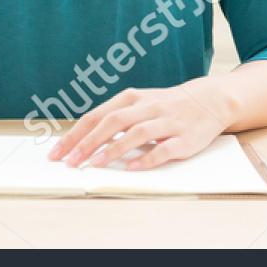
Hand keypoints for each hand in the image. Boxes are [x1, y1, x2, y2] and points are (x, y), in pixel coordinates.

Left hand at [45, 82, 231, 171]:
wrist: (209, 100)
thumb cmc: (164, 106)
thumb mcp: (137, 104)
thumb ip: (113, 119)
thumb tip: (82, 140)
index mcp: (130, 98)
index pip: (95, 116)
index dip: (75, 134)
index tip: (57, 152)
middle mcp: (146, 107)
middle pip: (112, 122)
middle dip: (88, 142)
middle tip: (71, 161)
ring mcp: (166, 122)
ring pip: (136, 133)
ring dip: (114, 148)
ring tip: (95, 163)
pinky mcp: (185, 138)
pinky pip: (164, 148)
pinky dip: (148, 158)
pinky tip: (133, 168)